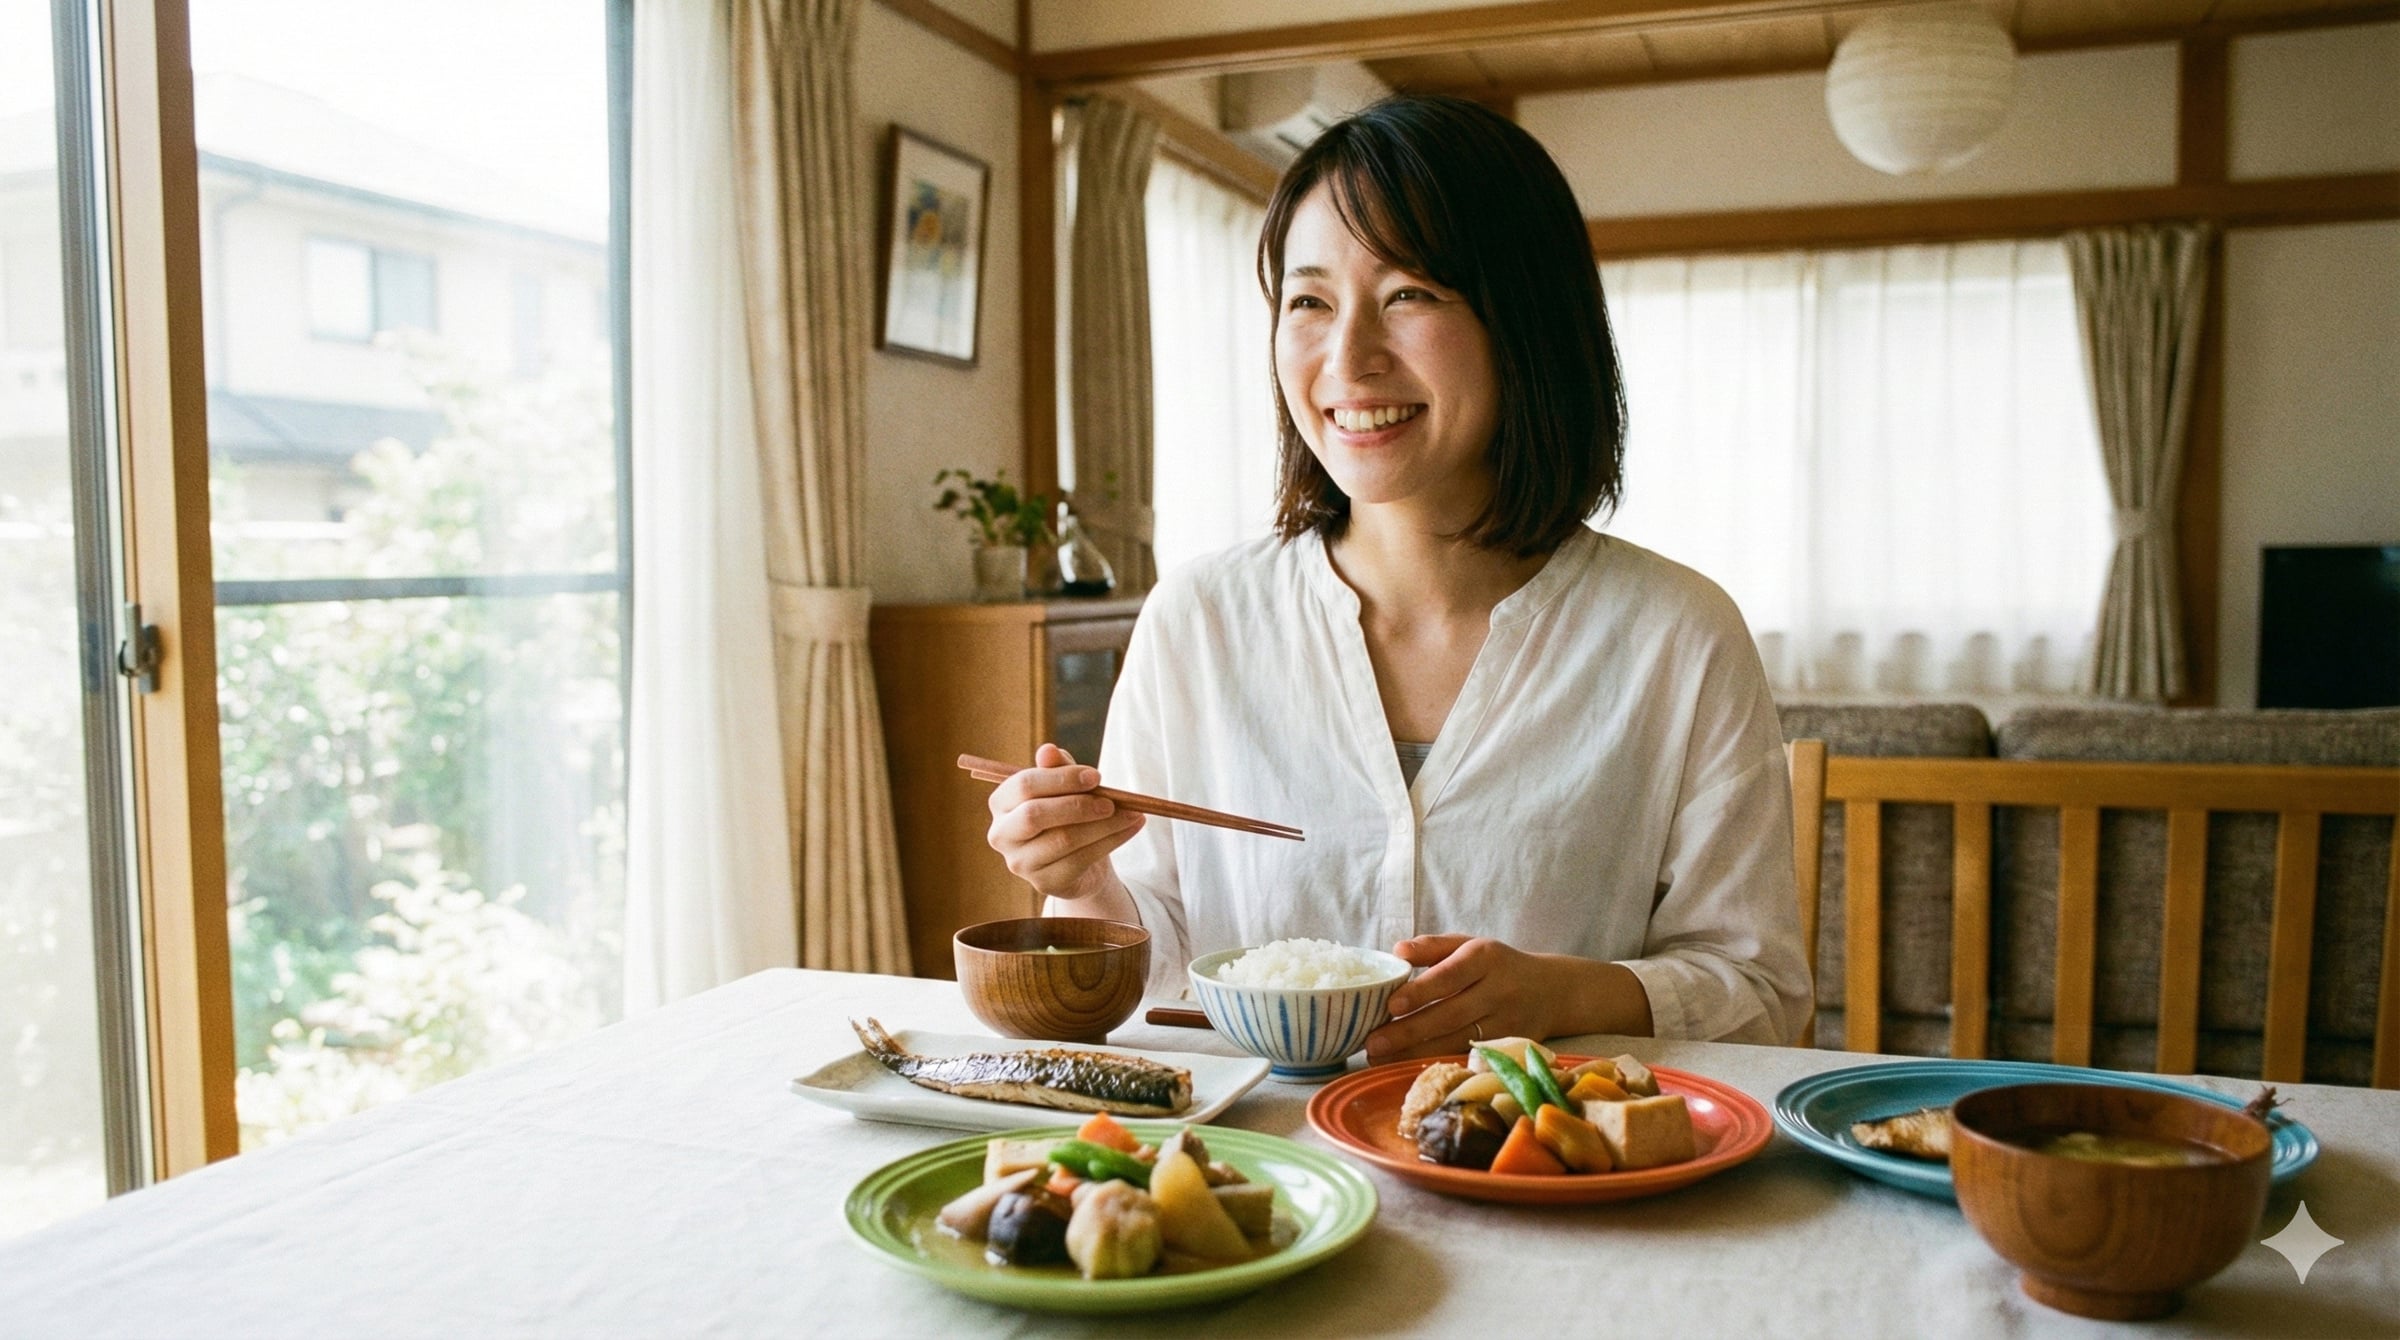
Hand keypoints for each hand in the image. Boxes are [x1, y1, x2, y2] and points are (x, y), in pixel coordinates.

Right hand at [984, 743, 1144, 901]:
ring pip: (1063, 840)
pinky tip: (1131, 828)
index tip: (1096, 776)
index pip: (1024, 785)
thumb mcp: (1065, 788)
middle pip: (1034, 815)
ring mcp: (1020, 863)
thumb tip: (1048, 750)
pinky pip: (1080, 860)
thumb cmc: (1067, 814)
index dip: (1061, 778)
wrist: (1080, 860)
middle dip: (1077, 805)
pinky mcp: (1044, 883)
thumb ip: (1057, 769)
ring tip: (1133, 813)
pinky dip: (1111, 841)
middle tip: (1112, 801)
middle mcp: (1001, 834)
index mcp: (1001, 802)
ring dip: (1104, 825)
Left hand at [1365, 935, 1553, 1063]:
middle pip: (1451, 1014)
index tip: (1391, 1005)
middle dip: (1408, 1031)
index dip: (1421, 991)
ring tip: (1380, 1058)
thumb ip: (1431, 947)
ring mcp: (1506, 1023)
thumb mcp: (1468, 945)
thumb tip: (1396, 950)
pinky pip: (1468, 1057)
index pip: (1451, 975)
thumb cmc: (1496, 965)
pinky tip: (1407, 1066)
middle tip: (1372, 1043)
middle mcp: (1499, 990)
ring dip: (1416, 1052)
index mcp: (1486, 958)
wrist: (1550, 991)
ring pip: (1457, 1041)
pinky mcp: (1508, 1047)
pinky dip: (1437, 1062)